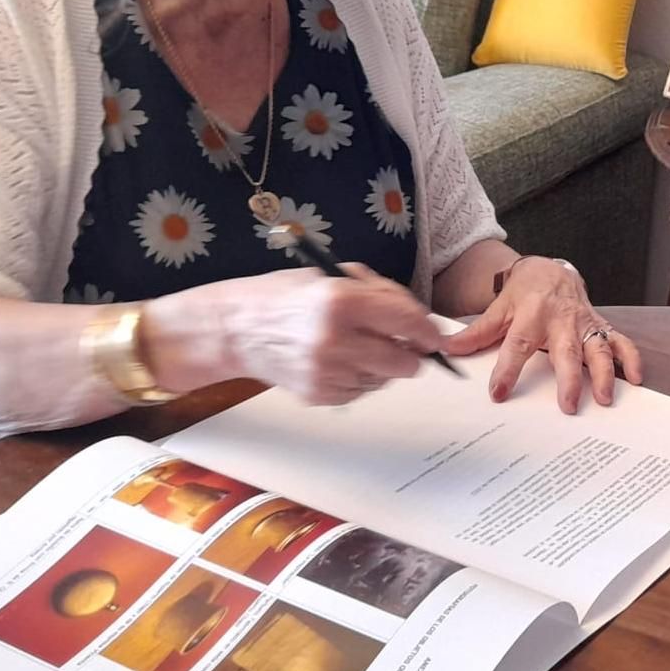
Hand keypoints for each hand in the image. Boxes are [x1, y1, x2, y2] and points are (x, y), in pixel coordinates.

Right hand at [159, 265, 446, 406]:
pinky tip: (336, 361)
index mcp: (341, 300)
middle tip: (402, 346)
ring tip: (355, 347)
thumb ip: (378, 294)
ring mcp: (325, 370)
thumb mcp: (331, 276)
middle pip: (404, 362)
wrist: (235, 328)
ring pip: (383, 380)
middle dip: (409, 355)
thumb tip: (421, 319)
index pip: (408, 321)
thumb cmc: (284, 297)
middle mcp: (335, 338)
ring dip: (381, 367)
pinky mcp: (317, 394)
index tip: (434, 337)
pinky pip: (360, 392)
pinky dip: (357, 379)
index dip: (429, 331)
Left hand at [440, 258, 644, 412]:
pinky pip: (620, 341)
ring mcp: (584, 324)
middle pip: (565, 351)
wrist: (549, 271)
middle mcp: (561, 320)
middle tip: (568, 406)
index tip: (498, 393)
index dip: (507, 370)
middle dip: (568, 379)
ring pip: (598, 348)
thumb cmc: (523, 293)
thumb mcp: (499, 309)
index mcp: (531, 315)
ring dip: (603, 373)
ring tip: (604, 399)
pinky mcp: (600, 325)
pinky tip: (635, 379)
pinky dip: (631, 358)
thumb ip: (477, 333)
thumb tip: (448, 350)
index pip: (517, 345)